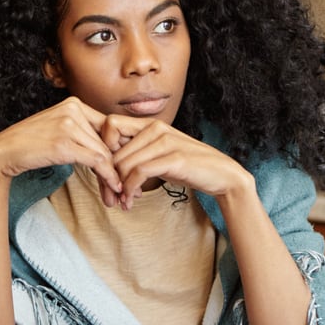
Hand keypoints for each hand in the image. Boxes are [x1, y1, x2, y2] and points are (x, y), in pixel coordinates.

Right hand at [0, 97, 123, 204]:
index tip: (125, 169)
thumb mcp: (59, 129)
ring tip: (117, 193)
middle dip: (119, 166)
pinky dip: (108, 176)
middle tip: (126, 186)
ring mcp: (68, 125)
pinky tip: (112, 188)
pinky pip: (96, 160)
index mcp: (74, 103)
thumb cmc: (31, 144)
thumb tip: (111, 151)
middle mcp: (73, 109)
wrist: (3, 151)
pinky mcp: (64, 143)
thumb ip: (83, 133)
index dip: (120, 150)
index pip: (108, 127)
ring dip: (113, 176)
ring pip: (105, 153)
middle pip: (108, 141)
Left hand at [98, 115, 247, 207]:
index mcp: (149, 124)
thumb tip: (107, 164)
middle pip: (113, 149)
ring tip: (124, 201)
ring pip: (123, 163)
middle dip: (108, 176)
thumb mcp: (157, 154)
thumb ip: (135, 153)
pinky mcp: (174, 158)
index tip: (109, 169)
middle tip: (112, 195)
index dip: (103, 147)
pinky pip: (138, 173)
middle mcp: (155, 127)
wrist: (221, 175)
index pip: (110, 124)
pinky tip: (132, 201)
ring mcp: (165, 141)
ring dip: (119, 187)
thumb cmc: (186, 166)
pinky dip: (130, 189)